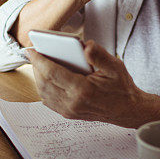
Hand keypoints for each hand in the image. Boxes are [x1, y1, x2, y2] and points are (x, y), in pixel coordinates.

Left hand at [25, 40, 149, 127]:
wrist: (127, 110)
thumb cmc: (121, 87)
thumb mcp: (115, 66)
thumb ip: (99, 55)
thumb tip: (85, 45)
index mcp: (83, 90)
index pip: (53, 73)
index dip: (39, 60)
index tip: (31, 50)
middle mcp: (73, 103)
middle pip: (45, 83)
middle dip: (36, 67)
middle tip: (33, 53)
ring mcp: (69, 111)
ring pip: (44, 93)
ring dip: (38, 77)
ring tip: (38, 62)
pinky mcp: (69, 113)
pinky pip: (49, 100)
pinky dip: (44, 87)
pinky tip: (46, 76)